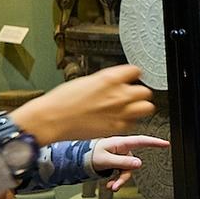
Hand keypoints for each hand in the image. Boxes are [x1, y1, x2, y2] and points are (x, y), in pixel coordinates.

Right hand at [7, 65, 154, 144]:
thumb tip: (115, 82)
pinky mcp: (117, 127)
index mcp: (110, 78)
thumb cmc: (63, 100)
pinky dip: (128, 122)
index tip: (130, 79)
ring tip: (129, 109)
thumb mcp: (86, 80)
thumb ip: (106, 81)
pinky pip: (134, 123)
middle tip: (129, 96)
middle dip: (138, 93)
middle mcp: (118, 94)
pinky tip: (117, 119)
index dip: (132, 75)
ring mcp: (120, 112)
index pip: (136, 71)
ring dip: (139, 107)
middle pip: (145, 91)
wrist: (52, 118)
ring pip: (147, 108)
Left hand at [90, 135, 169, 190]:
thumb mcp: (105, 160)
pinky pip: (121, 172)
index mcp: (120, 144)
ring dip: (119, 180)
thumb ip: (122, 162)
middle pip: (132, 163)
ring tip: (110, 187)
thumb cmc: (89, 155)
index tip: (166, 144)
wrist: (78, 158)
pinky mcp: (116, 162)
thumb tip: (139, 163)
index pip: (141, 141)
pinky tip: (109, 184)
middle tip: (116, 185)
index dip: (155, 142)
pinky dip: (116, 179)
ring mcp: (119, 156)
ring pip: (126, 170)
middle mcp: (121, 149)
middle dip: (124, 176)